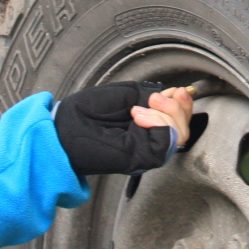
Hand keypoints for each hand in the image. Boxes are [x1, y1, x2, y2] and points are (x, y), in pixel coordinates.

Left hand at [54, 81, 192, 175]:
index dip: (182, 103)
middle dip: (178, 108)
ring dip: (168, 114)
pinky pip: (166, 143)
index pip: (177, 118)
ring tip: (143, 107)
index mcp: (145, 124)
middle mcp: (148, 139)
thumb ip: (149, 96)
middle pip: (183, 128)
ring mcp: (145, 150)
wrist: (64, 128)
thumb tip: (174, 94)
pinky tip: (140, 116)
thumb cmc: (85, 113)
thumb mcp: (123, 95)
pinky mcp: (140, 158)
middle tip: (157, 98)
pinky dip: (159, 123)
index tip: (177, 91)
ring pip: (179, 136)